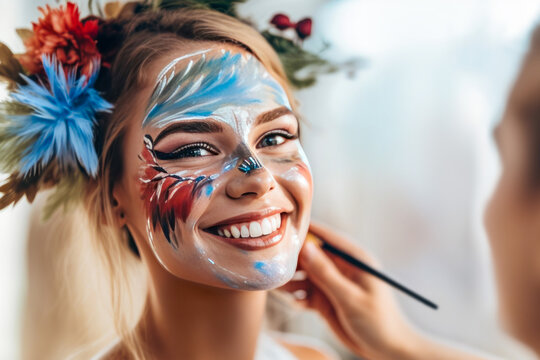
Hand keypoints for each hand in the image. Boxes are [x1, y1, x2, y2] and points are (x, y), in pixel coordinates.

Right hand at [281, 222, 484, 359]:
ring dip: (289, 279)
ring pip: (303, 274)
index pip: (326, 236)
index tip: (283, 224)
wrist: (387, 350)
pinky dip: (295, 295)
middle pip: (309, 254)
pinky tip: (292, 302)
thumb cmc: (379, 322)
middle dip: (291, 258)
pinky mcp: (324, 298)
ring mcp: (331, 282)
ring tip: (278, 286)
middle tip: (270, 263)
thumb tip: (306, 248)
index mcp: (353, 259)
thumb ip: (327, 274)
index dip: (305, 228)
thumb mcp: (351, 298)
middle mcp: (339, 267)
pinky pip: (303, 291)